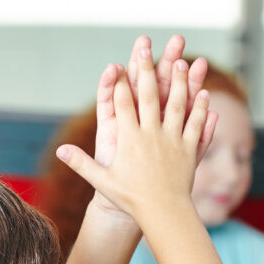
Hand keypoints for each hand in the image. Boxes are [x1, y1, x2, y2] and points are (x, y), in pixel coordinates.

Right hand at [57, 48, 211, 222]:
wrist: (162, 214)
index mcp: (130, 139)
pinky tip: (204, 93)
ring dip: (179, 81)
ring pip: (176, 104)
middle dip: (147, 70)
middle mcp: (151, 135)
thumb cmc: (131, 199)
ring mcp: (172, 140)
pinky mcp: (189, 149)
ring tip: (181, 62)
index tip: (120, 63)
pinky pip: (195, 124)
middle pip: (149, 96)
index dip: (121, 82)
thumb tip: (59, 151)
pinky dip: (200, 108)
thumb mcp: (102, 181)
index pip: (123, 104)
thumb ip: (81, 163)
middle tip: (146, 49)